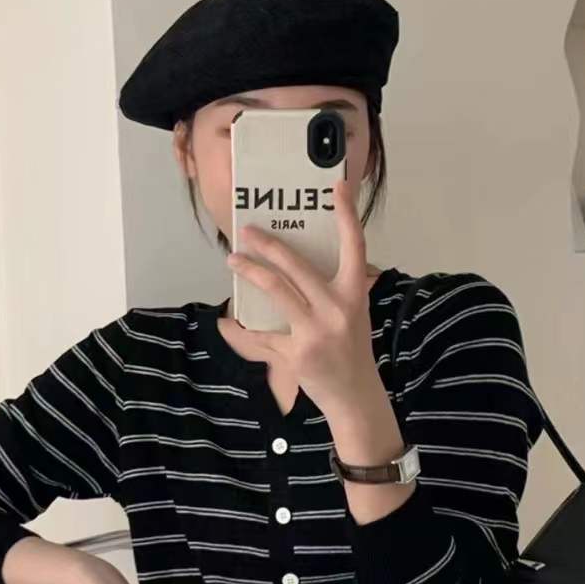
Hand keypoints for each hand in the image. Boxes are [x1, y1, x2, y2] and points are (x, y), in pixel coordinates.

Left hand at [222, 179, 380, 417]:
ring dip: (250, 271)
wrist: (355, 396)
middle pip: (297, 266)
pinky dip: (243, 326)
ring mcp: (315, 332)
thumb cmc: (351, 348)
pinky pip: (261, 333)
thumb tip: (297, 263)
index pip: (354, 246)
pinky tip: (230, 318)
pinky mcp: (295, 354)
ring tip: (233, 260)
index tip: (336, 187)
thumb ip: (334, 288)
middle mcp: (336, 309)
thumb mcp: (352, 312)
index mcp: (354, 294)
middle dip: (268, 245)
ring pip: (275, 291)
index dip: (347, 214)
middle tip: (247, 230)